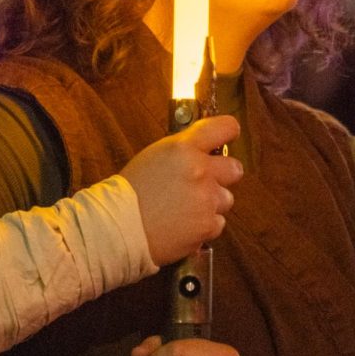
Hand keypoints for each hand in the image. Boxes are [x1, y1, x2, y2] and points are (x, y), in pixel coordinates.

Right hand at [121, 116, 242, 265]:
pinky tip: (184, 224)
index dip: (228, 132)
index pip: (224, 128)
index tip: (228, 136)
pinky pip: (218, 222)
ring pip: (226, 198)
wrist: (119, 227)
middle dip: (223, 175)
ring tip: (186, 208)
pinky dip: (205, 225)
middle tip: (205, 181)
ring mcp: (206, 199)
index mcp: (185, 147)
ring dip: (211, 202)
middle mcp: (201, 170)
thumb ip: (184, 149)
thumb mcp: (156, 155)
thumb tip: (203, 147)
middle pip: (235, 168)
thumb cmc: (132, 190)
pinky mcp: (207, 225)